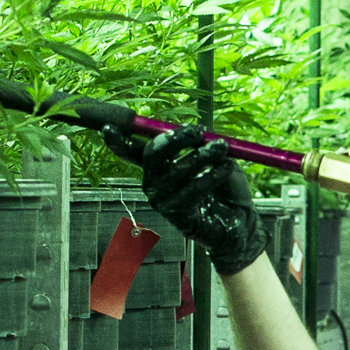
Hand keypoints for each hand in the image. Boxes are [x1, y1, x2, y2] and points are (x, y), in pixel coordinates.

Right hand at [122, 123, 266, 278]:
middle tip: (198, 132)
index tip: (108, 128)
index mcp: (158, 165)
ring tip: (222, 147)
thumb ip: (203, 143)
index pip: (132, 149)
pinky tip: (226, 168)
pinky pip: (189, 190)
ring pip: (174, 170)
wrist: (241, 221)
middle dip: (174, 139)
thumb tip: (200, 130)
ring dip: (200, 155)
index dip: (118, 140)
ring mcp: (161, 199)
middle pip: (151, 154)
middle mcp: (154, 181)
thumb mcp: (216, 158)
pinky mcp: (175, 214)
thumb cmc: (226, 187)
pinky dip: (209, 176)